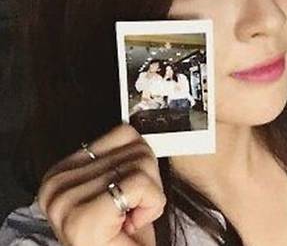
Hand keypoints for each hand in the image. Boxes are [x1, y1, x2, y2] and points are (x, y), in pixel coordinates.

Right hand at [38, 124, 165, 245]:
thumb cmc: (124, 235)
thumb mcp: (120, 185)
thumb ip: (124, 156)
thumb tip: (142, 129)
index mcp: (61, 171)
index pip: (123, 134)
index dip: (142, 163)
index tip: (129, 193)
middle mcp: (55, 184)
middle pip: (136, 148)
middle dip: (149, 180)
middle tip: (133, 211)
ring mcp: (64, 202)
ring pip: (142, 165)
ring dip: (151, 195)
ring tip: (131, 219)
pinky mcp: (82, 218)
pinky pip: (140, 185)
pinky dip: (152, 205)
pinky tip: (134, 225)